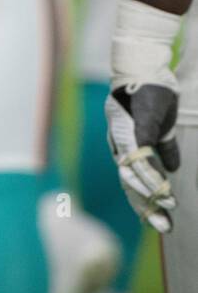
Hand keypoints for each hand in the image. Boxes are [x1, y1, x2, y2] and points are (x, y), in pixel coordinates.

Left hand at [105, 83, 178, 232]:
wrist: (146, 65)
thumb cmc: (153, 92)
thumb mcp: (161, 124)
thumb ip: (163, 147)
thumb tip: (172, 168)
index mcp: (125, 144)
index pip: (131, 180)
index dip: (144, 201)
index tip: (160, 220)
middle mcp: (119, 143)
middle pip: (128, 184)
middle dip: (146, 207)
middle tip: (165, 227)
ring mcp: (124, 135)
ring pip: (131, 175)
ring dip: (150, 195)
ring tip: (169, 209)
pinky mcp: (134, 127)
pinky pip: (140, 158)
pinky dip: (152, 177)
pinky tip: (165, 190)